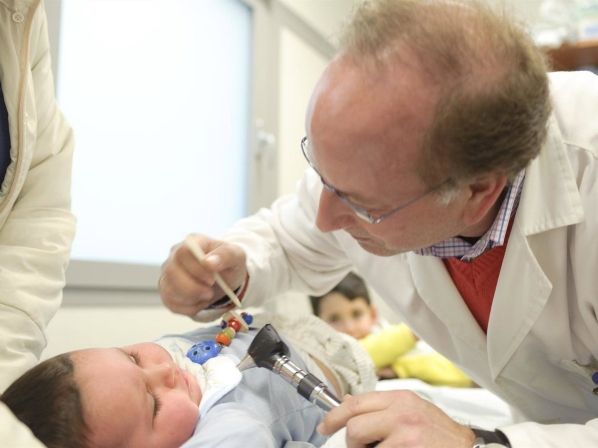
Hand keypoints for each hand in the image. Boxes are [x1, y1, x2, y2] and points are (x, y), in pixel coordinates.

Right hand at [159, 234, 246, 315]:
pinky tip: (201, 302)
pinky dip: (189, 308)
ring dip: (192, 298)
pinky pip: (172, 304)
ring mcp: (168, 275)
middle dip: (193, 287)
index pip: (183, 252)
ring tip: (208, 295)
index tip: (212, 279)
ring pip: (169, 290)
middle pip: (171, 271)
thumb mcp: (236, 256)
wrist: (226, 279)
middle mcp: (175, 256)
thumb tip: (209, 262)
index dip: (196, 268)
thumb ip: (225, 255)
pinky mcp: (167, 292)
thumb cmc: (229, 264)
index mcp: (192, 242)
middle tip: (210, 292)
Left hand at [318, 391, 475, 447]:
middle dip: (354, 444)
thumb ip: (383, 409)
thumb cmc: (442, 437)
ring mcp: (407, 434)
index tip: (325, 427)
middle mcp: (402, 412)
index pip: (355, 402)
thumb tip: (347, 406)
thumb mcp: (414, 412)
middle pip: (354, 427)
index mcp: (401, 399)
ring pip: (363, 447)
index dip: (334, 417)